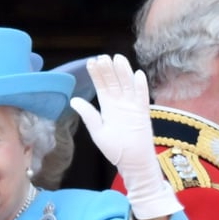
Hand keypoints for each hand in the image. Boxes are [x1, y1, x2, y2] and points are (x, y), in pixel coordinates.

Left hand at [70, 54, 181, 219]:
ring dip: (124, 72)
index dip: (97, 74)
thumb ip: (89, 115)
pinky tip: (138, 74)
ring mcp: (132, 107)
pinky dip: (141, 86)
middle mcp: (120, 103)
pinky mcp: (143, 113)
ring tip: (118, 58)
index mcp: (108, 107)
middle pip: (114, 82)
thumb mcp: (98, 132)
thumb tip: (74, 100)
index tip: (91, 62)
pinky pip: (142, 97)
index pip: (101, 86)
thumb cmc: (115, 149)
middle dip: (109, 70)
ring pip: (128, 85)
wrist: (133, 162)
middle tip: (103, 57)